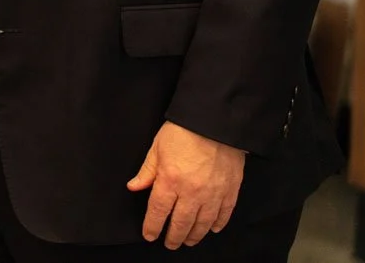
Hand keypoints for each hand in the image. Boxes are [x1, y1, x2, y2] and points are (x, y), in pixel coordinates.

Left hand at [127, 121, 245, 248]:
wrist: (215, 122)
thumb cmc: (183, 131)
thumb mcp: (157, 148)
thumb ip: (147, 171)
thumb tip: (134, 187)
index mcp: (170, 180)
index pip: (158, 211)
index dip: (152, 226)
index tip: (149, 235)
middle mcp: (191, 192)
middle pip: (181, 223)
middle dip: (173, 236)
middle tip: (170, 244)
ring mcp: (213, 193)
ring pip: (203, 223)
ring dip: (194, 235)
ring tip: (188, 241)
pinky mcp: (230, 190)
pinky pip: (223, 214)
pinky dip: (217, 224)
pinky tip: (211, 229)